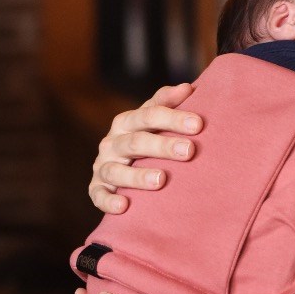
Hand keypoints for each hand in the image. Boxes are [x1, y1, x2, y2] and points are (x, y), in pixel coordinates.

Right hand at [90, 82, 203, 214]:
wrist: (118, 167)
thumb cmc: (145, 139)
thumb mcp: (153, 119)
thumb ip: (167, 103)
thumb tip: (188, 87)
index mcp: (126, 122)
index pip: (149, 115)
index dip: (173, 118)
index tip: (198, 124)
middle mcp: (112, 142)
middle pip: (136, 142)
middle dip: (162, 146)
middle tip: (189, 151)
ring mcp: (103, 166)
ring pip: (116, 171)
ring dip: (138, 176)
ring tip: (161, 180)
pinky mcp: (96, 189)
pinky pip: (99, 196)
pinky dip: (109, 201)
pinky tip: (124, 206)